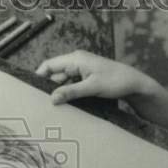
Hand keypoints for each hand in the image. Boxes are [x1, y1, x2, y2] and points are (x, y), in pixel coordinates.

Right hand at [35, 50, 157, 104]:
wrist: (135, 84)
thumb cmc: (116, 81)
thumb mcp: (92, 88)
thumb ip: (71, 92)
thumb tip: (52, 98)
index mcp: (76, 59)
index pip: (49, 65)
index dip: (38, 76)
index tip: (32, 92)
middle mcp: (76, 62)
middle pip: (55, 75)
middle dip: (49, 89)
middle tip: (42, 105)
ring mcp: (81, 70)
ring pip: (63, 82)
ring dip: (60, 93)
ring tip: (54, 108)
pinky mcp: (86, 78)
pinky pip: (71, 86)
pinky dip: (68, 94)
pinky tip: (67, 105)